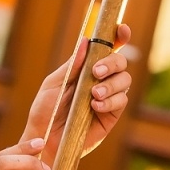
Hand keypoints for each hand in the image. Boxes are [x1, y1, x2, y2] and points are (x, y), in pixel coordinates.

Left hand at [22, 24, 133, 167]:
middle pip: (121, 62)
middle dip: (112, 63)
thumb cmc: (45, 110)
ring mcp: (108, 97)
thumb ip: (72, 65)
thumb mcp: (54, 84)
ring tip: (93, 94)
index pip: (107, 48)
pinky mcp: (111, 115)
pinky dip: (110, 101)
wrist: (44, 139)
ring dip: (111, 84)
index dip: (119, 36)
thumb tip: (85, 42)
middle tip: (96, 72)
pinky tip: (94, 106)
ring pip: (125, 80)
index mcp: (86, 68)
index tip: (122, 30)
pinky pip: (121, 101)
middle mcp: (100, 80)